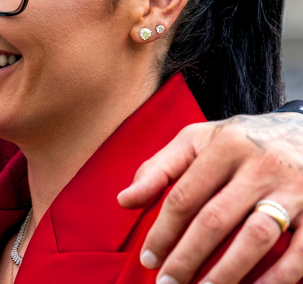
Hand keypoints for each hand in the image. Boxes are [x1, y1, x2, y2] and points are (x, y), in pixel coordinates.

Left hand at [118, 114, 302, 283]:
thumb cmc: (241, 141)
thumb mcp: (198, 140)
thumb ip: (161, 168)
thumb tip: (125, 200)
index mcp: (224, 146)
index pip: (184, 195)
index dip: (163, 231)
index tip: (148, 257)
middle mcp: (258, 166)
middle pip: (215, 220)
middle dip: (187, 257)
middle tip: (167, 282)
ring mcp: (292, 190)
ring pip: (254, 239)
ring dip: (226, 273)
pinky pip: (296, 255)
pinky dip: (273, 279)